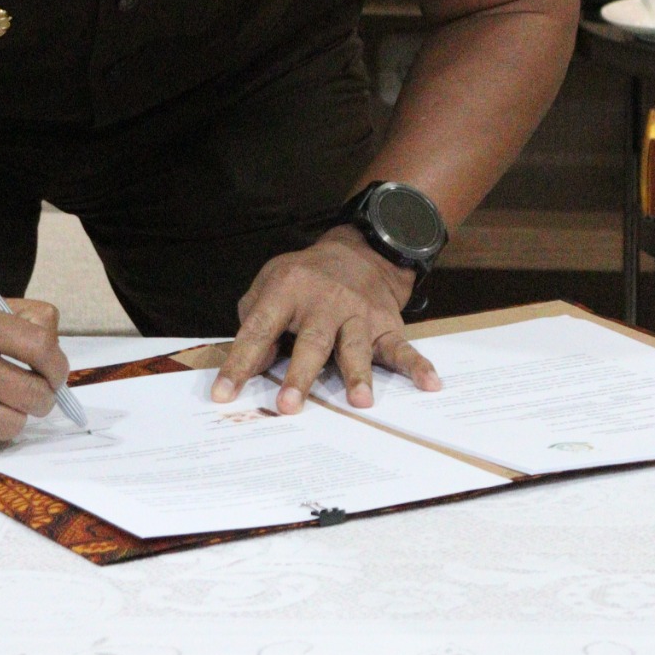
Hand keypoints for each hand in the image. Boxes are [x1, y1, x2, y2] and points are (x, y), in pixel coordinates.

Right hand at [0, 294, 62, 453]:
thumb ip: (7, 316)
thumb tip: (53, 340)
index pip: (38, 344)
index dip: (57, 364)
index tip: (54, 372)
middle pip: (31, 391)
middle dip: (43, 397)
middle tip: (36, 396)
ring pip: (10, 424)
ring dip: (15, 420)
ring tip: (3, 410)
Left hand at [213, 228, 440, 411]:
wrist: (362, 249)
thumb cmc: (306, 277)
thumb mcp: (270, 284)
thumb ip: (256, 324)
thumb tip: (249, 371)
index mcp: (288, 291)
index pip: (259, 330)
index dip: (240, 363)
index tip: (224, 395)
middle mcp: (325, 303)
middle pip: (312, 342)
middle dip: (300, 375)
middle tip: (290, 405)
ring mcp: (359, 314)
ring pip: (356, 347)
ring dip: (358, 375)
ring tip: (359, 402)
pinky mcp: (385, 325)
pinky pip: (402, 347)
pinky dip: (418, 365)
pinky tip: (429, 383)